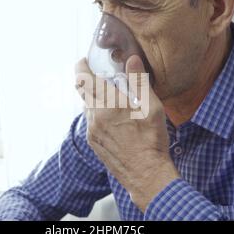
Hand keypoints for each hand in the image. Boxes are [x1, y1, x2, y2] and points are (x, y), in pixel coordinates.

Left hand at [75, 56, 180, 211]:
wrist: (146, 174)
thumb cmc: (152, 140)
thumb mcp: (152, 107)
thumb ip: (139, 81)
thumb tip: (131, 59)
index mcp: (109, 104)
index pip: (85, 79)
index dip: (81, 67)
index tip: (84, 60)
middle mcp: (95, 116)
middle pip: (81, 91)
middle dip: (85, 79)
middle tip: (94, 73)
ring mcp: (92, 130)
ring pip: (86, 106)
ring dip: (91, 96)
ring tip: (106, 94)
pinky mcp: (93, 141)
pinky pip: (89, 120)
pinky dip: (95, 111)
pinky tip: (109, 114)